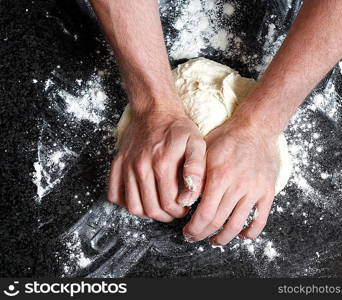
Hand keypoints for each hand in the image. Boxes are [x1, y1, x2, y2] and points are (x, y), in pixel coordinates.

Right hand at [108, 106, 205, 221]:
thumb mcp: (196, 143)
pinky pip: (114, 195)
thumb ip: (196, 169)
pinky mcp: (117, 164)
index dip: (179, 211)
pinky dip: (126, 203)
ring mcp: (127, 166)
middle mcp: (141, 167)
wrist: (155, 109)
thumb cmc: (178, 129)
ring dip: (147, 213)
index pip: (169, 203)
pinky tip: (140, 197)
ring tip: (158, 207)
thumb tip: (190, 195)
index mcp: (162, 164)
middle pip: (151, 209)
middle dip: (165, 215)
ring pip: (133, 207)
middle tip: (174, 210)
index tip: (184, 207)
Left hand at [183, 120, 277, 244]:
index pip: (204, 214)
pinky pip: (261, 219)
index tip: (187, 232)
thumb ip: (195, 175)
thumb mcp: (204, 151)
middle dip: (203, 234)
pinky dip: (250, 232)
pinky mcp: (267, 191)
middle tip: (195, 237)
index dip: (194, 229)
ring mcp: (254, 190)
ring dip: (224, 238)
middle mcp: (237, 186)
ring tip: (215, 240)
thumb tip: (184, 200)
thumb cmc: (227, 137)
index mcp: (219, 177)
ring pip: (237, 225)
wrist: (257, 127)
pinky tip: (241, 235)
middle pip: (218, 222)